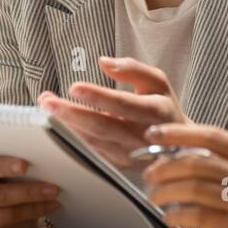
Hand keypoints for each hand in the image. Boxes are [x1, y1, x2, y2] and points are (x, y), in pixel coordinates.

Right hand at [0, 132, 60, 227]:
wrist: (20, 207)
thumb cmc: (16, 173)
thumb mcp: (14, 156)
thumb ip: (16, 144)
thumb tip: (40, 129)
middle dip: (4, 166)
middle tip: (26, 165)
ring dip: (29, 192)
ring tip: (52, 189)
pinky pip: (8, 216)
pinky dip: (33, 209)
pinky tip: (51, 205)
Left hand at [39, 57, 188, 172]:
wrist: (180, 145)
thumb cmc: (164, 108)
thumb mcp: (158, 81)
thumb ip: (133, 69)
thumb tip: (104, 62)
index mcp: (155, 112)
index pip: (123, 104)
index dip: (99, 97)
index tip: (74, 87)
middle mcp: (143, 136)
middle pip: (102, 126)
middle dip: (72, 114)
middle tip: (47, 102)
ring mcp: (130, 155)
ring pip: (93, 143)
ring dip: (66, 127)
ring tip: (47, 108)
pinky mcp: (119, 165)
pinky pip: (92, 154)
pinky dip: (72, 140)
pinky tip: (57, 127)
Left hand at [141, 123, 227, 227]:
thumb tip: (182, 157)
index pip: (212, 135)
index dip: (179, 133)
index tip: (154, 135)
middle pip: (198, 161)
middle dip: (165, 167)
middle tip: (149, 174)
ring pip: (194, 188)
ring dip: (166, 192)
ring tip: (155, 197)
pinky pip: (199, 217)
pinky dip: (178, 216)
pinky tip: (170, 218)